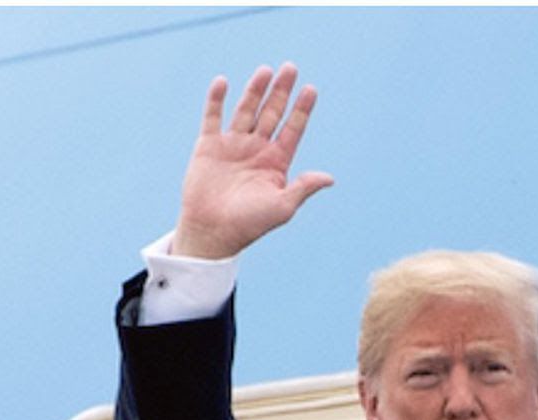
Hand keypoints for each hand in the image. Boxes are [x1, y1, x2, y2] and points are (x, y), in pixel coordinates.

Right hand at [174, 63, 332, 259]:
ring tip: (266, 71)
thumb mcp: (282, 207)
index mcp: (276, 161)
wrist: (212, 232)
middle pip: (272, 113)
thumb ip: (303, 188)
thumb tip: (329, 178)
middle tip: (290, 68)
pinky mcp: (208, 147)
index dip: (302, 109)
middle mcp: (256, 149)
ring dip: (255, 90)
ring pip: (246, 110)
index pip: (293, 128)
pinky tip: (222, 82)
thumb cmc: (249, 224)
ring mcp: (232, 145)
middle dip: (281, 92)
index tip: (310, 89)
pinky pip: (212, 118)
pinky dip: (216, 100)